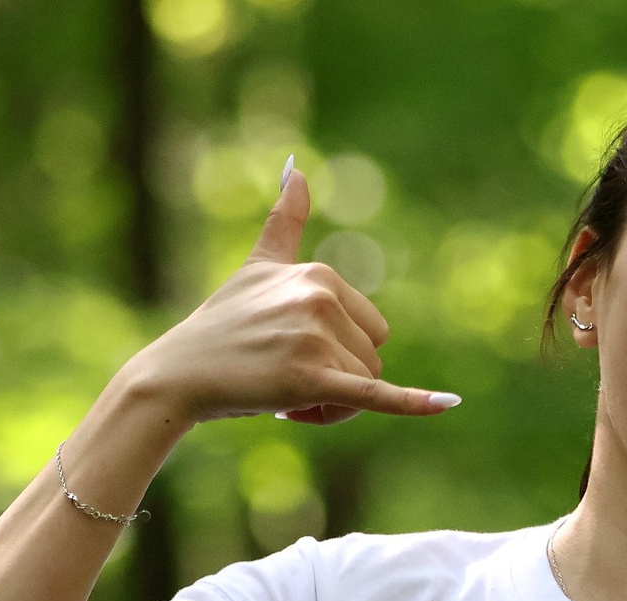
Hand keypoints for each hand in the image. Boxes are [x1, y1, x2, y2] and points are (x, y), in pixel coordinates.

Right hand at [123, 161, 455, 427]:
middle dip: (340, 381)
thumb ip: (284, 222)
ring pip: (365, 386)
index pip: (370, 329)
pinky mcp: (311, 379)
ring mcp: (316, 338)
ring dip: (333, 405)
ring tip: (283, 395)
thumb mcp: (257, 266)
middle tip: (287, 382)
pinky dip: (414, 402)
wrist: (177, 374)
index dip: (339, 353)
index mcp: (319, 274)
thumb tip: (298, 168)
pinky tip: (449, 403)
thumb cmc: (220, 326)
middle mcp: (321, 298)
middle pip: (372, 357)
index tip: (292, 355)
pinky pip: (376, 394)